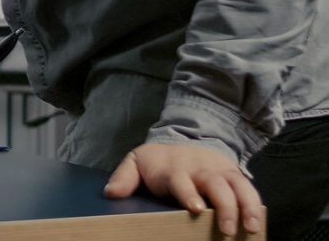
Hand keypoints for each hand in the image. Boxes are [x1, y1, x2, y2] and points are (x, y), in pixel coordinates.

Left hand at [104, 143, 262, 235]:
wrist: (183, 140)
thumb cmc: (158, 161)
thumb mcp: (136, 162)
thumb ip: (124, 177)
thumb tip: (112, 193)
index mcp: (175, 169)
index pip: (181, 181)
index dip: (188, 193)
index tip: (195, 208)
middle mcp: (201, 170)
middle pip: (216, 185)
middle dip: (225, 207)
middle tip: (228, 229)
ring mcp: (220, 172)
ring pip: (238, 187)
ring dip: (247, 207)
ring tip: (252, 228)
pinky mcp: (235, 176)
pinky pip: (250, 189)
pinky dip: (256, 204)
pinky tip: (259, 221)